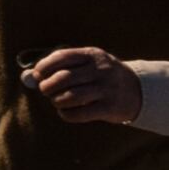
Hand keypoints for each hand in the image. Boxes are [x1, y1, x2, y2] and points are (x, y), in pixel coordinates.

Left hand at [24, 48, 142, 124]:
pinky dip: (67, 114)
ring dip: (57, 101)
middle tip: (46, 91)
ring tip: (56, 101)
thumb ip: (62, 66)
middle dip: (47, 86)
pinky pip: (81, 113)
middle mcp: (101, 70)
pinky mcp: (110, 107)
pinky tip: (65, 112)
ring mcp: (107, 89)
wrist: (139, 90)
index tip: (38, 75)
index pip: (62, 57)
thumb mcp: (89, 64)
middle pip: (64, 77)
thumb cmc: (102, 76)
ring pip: (71, 96)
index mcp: (93, 55)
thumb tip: (29, 76)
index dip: (44, 66)